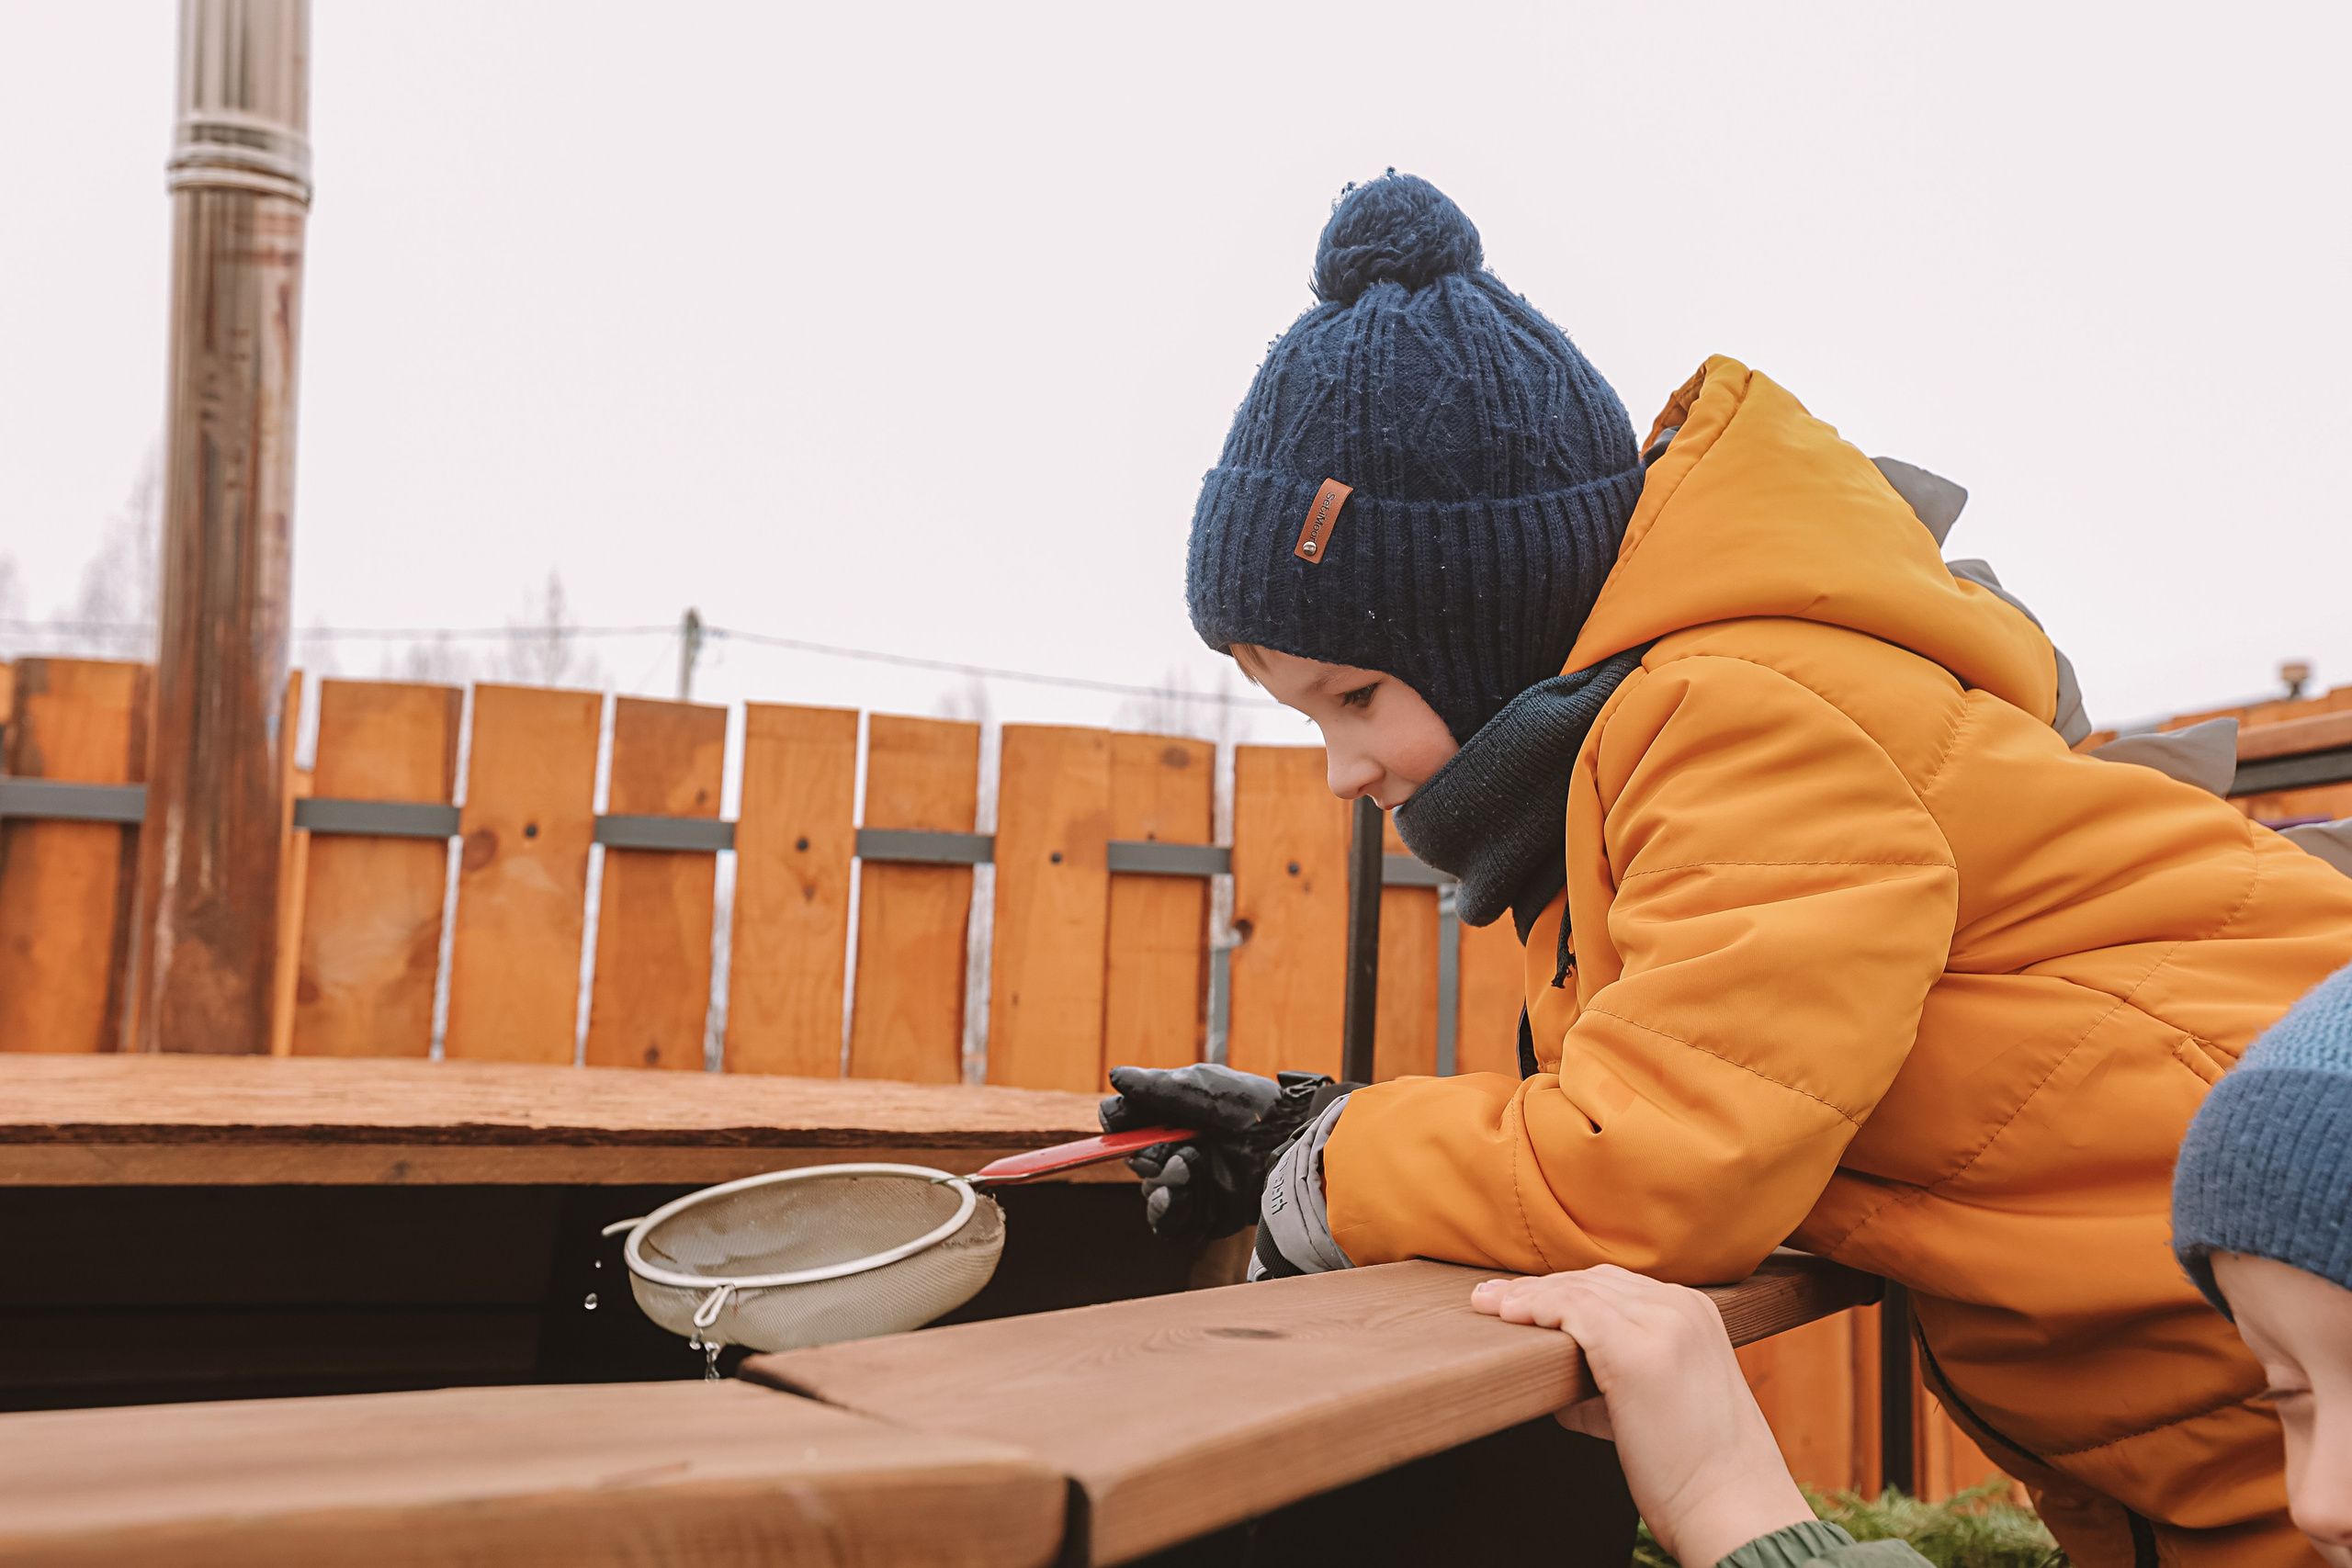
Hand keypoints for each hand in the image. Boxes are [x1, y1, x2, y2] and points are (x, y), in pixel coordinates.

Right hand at [1100, 1064, 1329, 1241]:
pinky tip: (1181, 1197)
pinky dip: (1169, 1212)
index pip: (1126, 1121)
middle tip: (1180, 1152)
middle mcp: (1179, 1149)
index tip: (1120, 1124)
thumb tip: (1116, 1075)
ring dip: (1164, 1183)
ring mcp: (1191, 1184)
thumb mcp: (1206, 1089)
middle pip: (1135, 1160)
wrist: (1293, 1147)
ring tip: (1192, 1171)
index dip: (1118, 1123)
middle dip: (1150, 1157)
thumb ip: (1158, 1086)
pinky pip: (1168, 1223)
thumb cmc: (1254, 1110)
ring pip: (1150, 1193)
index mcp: (1174, 1116)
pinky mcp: (1203, 1214)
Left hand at [1471, 1266, 1813, 1567]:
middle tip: (1491, 1297)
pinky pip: (1573, 1312)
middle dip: (1537, 1287)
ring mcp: (1664, 1326)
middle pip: (1592, 1280)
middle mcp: (1683, 1309)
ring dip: (1527, 1296)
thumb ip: (1612, 1385)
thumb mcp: (1659, 1406)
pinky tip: (1510, 1317)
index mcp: (1695, 1315)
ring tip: (1488, 1306)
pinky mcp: (1638, 1354)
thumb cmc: (1697, 1472)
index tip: (1518, 1298)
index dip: (1560, 1288)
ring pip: (1577, 1291)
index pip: (1614, 1285)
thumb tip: (1559, 1390)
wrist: (1733, 1510)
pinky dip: (1536, 1309)